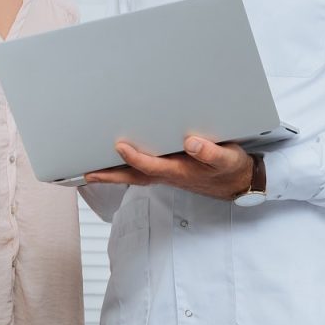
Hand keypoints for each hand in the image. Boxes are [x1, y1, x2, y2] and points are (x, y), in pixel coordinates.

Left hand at [84, 136, 252, 200]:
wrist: (236, 182)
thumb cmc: (229, 167)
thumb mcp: (227, 158)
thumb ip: (211, 152)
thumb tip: (192, 142)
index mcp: (181, 171)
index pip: (153, 165)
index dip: (136, 158)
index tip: (121, 146)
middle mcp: (168, 175)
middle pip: (133, 177)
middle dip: (110, 176)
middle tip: (88, 173)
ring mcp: (166, 175)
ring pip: (134, 176)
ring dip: (112, 175)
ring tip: (90, 170)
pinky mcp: (167, 172)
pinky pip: (140, 172)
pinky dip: (124, 170)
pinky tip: (112, 165)